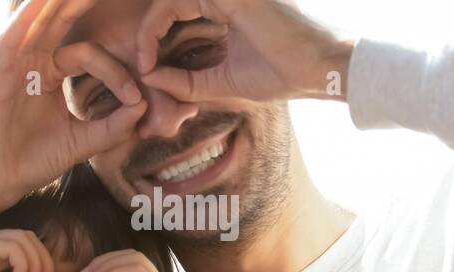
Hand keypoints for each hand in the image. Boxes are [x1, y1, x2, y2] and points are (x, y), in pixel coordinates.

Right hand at [0, 0, 149, 204]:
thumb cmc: (30, 161)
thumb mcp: (81, 142)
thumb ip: (112, 126)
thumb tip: (142, 106)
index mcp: (49, 73)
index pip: (88, 54)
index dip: (115, 72)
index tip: (134, 99)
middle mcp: (31, 62)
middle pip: (60, 21)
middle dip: (81, 3)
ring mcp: (13, 64)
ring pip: (38, 21)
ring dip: (55, 1)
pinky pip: (12, 37)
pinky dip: (26, 16)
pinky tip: (39, 0)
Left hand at [136, 0, 355, 102]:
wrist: (315, 69)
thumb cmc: (280, 74)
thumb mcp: (221, 81)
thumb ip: (185, 80)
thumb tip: (148, 77)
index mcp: (225, 7)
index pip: (176, 10)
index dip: (153, 37)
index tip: (147, 69)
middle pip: (167, 4)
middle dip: (145, 33)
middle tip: (139, 62)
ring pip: (166, 0)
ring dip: (145, 31)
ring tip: (142, 59)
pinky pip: (173, 2)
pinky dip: (153, 27)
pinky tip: (149, 55)